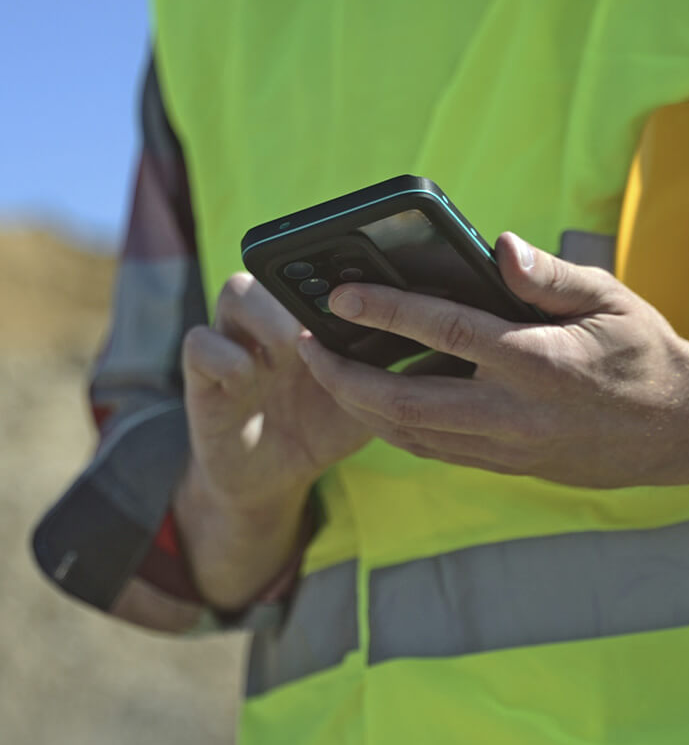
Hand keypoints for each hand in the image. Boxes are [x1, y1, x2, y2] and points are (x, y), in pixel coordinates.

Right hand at [182, 273, 370, 510]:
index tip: (361, 295)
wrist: (275, 478)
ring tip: (289, 354)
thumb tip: (432, 339)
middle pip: (273, 266)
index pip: (314, 267)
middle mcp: (268, 320)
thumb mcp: (367, 397)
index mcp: (308, 316)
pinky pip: (200, 343)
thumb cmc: (325, 427)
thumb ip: (388, 367)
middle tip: (324, 329)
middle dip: (301, 291)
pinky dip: (228, 359)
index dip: (335, 271)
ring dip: (268, 319)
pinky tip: (250, 384)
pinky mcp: (201, 375)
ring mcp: (233, 343)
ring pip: (234, 289)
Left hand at [297, 233, 688, 488]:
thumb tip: (498, 246)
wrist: (676, 430)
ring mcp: (504, 447)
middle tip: (306, 343)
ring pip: (407, 435)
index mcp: (536, 360)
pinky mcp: (504, 466)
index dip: (385, 310)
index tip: (340, 294)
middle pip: (401, 401)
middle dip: (341, 373)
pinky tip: (374, 398)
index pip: (443, 331)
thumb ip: (549, 274)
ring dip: (356, 403)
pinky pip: (432, 449)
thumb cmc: (643, 353)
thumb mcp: (610, 298)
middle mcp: (511, 411)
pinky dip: (392, 425)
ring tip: (326, 368)